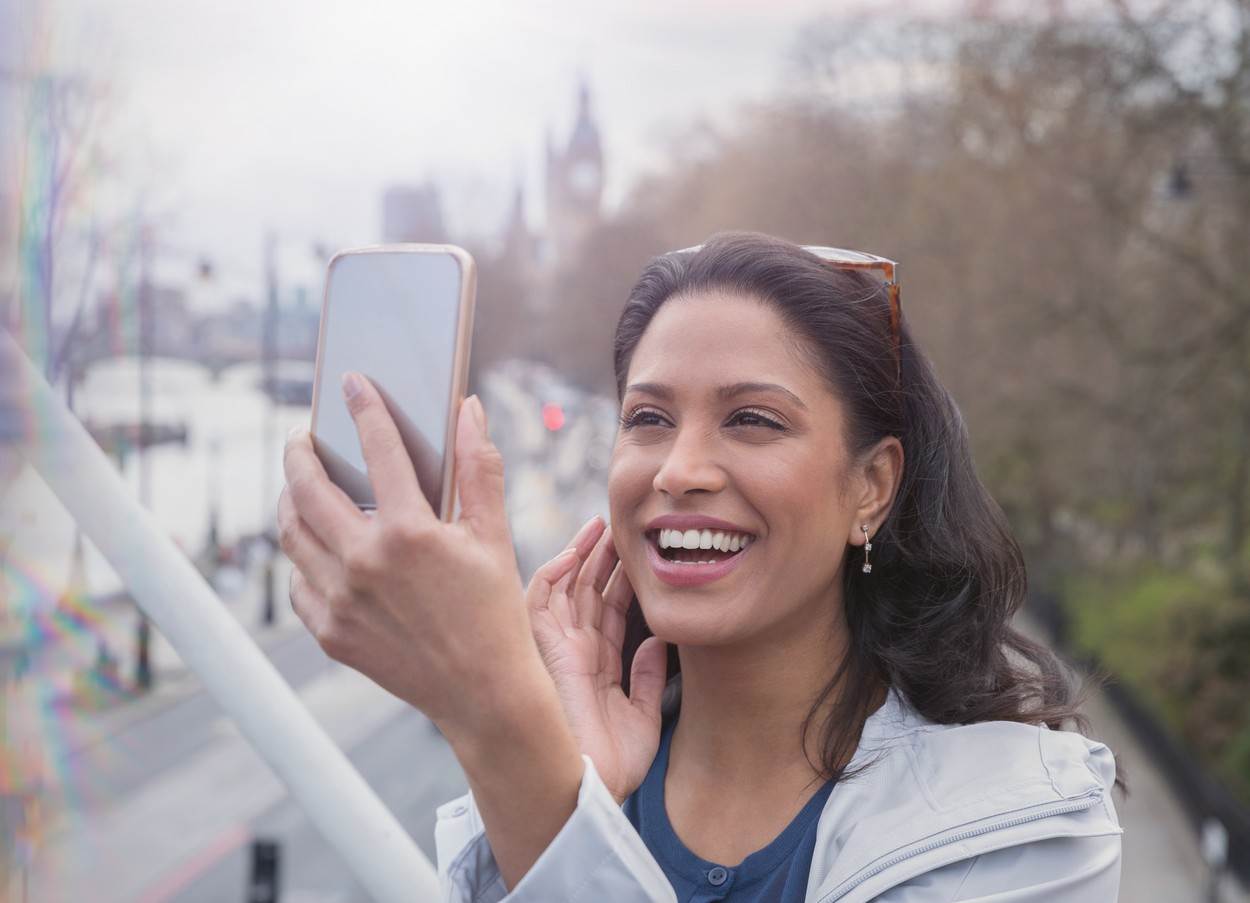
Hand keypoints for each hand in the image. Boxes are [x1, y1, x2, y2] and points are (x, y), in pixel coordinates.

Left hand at [277, 372, 531, 734]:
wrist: (482, 692)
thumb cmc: (494, 611)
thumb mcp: (493, 536)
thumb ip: (477, 468)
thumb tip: (469, 409)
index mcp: (410, 533)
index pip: (378, 449)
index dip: (365, 408)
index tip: (352, 384)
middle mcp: (365, 562)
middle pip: (308, 488)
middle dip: (300, 452)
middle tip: (303, 437)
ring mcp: (340, 600)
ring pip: (292, 534)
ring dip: (290, 500)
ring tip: (301, 485)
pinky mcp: (329, 631)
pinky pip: (298, 580)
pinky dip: (302, 554)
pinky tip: (318, 544)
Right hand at [526, 518, 668, 803]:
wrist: (590, 790)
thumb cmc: (614, 765)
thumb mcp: (643, 716)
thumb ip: (648, 678)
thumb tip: (659, 641)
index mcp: (597, 668)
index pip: (610, 613)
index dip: (623, 581)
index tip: (639, 552)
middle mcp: (575, 654)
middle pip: (588, 594)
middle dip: (603, 558)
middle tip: (623, 524)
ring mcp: (558, 650)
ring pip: (566, 590)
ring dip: (581, 556)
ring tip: (601, 525)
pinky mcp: (545, 650)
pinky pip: (541, 602)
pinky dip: (554, 574)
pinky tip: (573, 552)